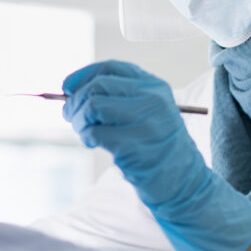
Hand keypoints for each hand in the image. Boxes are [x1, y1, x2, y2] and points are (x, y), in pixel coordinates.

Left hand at [62, 61, 250, 250]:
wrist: (183, 182)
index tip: (67, 88)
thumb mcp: (146, 113)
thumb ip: (117, 98)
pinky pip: (95, 133)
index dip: (83, 75)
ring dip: (79, 120)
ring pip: (93, 106)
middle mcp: (152, 99)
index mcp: (154, 87)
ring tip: (84, 132)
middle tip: (70, 116)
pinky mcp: (133, 146)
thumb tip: (71, 92)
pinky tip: (94, 144)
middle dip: (76, 101)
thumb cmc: (155, 148)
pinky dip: (86, 138)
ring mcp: (145, 122)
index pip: (111, 68)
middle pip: (98, 86)